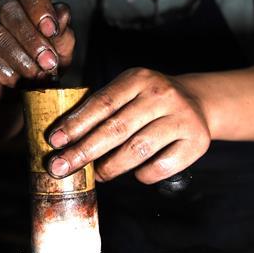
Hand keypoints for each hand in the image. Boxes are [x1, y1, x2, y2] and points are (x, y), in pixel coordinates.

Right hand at [0, 0, 74, 99]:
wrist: (21, 87)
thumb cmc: (43, 58)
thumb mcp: (61, 47)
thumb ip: (63, 31)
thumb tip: (62, 14)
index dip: (40, 7)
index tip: (52, 31)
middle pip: (8, 10)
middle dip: (31, 39)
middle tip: (48, 62)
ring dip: (19, 58)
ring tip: (36, 74)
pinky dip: (3, 71)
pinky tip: (16, 80)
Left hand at [44, 68, 211, 183]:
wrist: (198, 103)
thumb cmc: (150, 102)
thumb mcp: (128, 91)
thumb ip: (101, 109)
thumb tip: (63, 139)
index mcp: (139, 78)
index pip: (102, 103)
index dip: (76, 123)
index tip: (55, 140)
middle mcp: (162, 95)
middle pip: (116, 128)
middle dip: (83, 151)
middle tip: (61, 167)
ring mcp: (181, 118)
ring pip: (137, 149)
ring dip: (110, 166)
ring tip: (98, 173)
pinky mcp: (196, 142)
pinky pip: (160, 166)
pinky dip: (141, 175)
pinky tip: (134, 173)